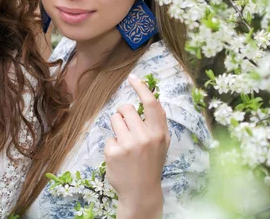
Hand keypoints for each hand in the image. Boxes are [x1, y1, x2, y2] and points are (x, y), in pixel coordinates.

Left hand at [104, 74, 169, 217]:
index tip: (132, 77)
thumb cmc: (151, 163)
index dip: (142, 88)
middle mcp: (145, 137)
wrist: (141, 192)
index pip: (151, 104)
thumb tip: (149, 96)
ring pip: (114, 119)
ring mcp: (128, 144)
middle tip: (127, 128)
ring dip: (117, 127)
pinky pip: (108, 136)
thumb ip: (156, 123)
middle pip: (126, 108)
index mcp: (159, 133)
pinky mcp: (113, 152)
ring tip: (125, 143)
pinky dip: (112, 144)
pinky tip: (119, 157)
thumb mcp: (161, 143)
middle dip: (123, 113)